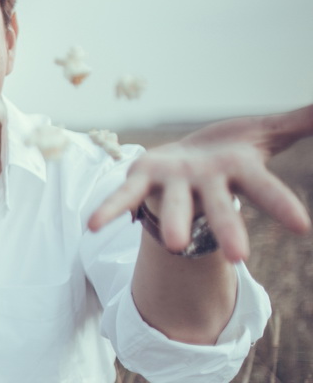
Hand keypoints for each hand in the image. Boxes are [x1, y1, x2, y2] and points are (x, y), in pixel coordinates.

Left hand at [87, 113, 312, 260]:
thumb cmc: (229, 150)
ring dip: (174, 223)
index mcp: (238, 171)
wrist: (184, 159)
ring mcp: (173, 184)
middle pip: (219, 209)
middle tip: (239, 258)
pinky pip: (124, 196)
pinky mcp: (143, 176)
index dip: (282, 206)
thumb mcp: (265, 132)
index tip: (304, 227)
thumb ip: (302, 123)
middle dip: (228, 230)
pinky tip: (92, 225)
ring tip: (172, 245)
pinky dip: (109, 209)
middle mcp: (205, 184)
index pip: (266, 189)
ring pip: (175, 206)